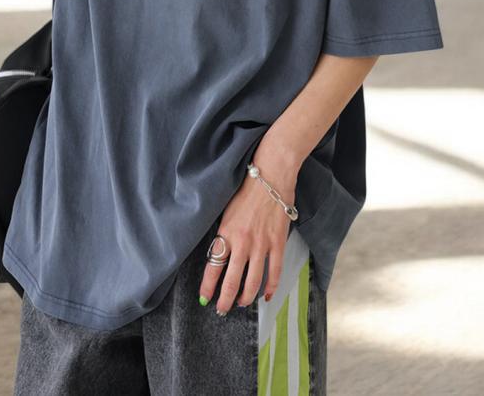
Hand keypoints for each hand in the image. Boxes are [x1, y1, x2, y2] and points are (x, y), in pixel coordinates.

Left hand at [198, 149, 298, 314]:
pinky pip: (275, 272)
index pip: (213, 266)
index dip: (208, 286)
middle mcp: (242, 243)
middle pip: (232, 281)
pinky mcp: (278, 243)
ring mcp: (262, 244)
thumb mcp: (226, 209)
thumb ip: (224, 231)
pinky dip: (271, 287)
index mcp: (226, 233)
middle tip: (222, 309)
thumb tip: (218, 251)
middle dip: (226, 299)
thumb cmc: (247, 187)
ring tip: (242, 304)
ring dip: (246, 297)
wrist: (271, 174)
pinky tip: (267, 296)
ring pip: (253, 281)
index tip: (204, 297)